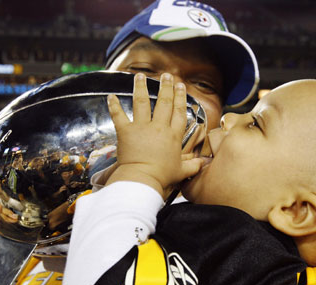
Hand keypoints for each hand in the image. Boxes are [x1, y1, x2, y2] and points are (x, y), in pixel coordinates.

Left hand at [106, 73, 202, 195]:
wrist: (142, 178)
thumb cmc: (162, 176)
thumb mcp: (182, 171)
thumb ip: (194, 165)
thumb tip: (204, 164)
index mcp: (173, 135)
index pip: (179, 111)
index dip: (180, 97)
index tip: (181, 86)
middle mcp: (159, 127)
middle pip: (164, 102)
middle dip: (166, 86)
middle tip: (166, 76)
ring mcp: (141, 128)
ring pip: (142, 102)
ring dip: (141, 87)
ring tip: (141, 76)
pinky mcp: (126, 132)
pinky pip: (118, 115)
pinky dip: (113, 105)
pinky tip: (110, 96)